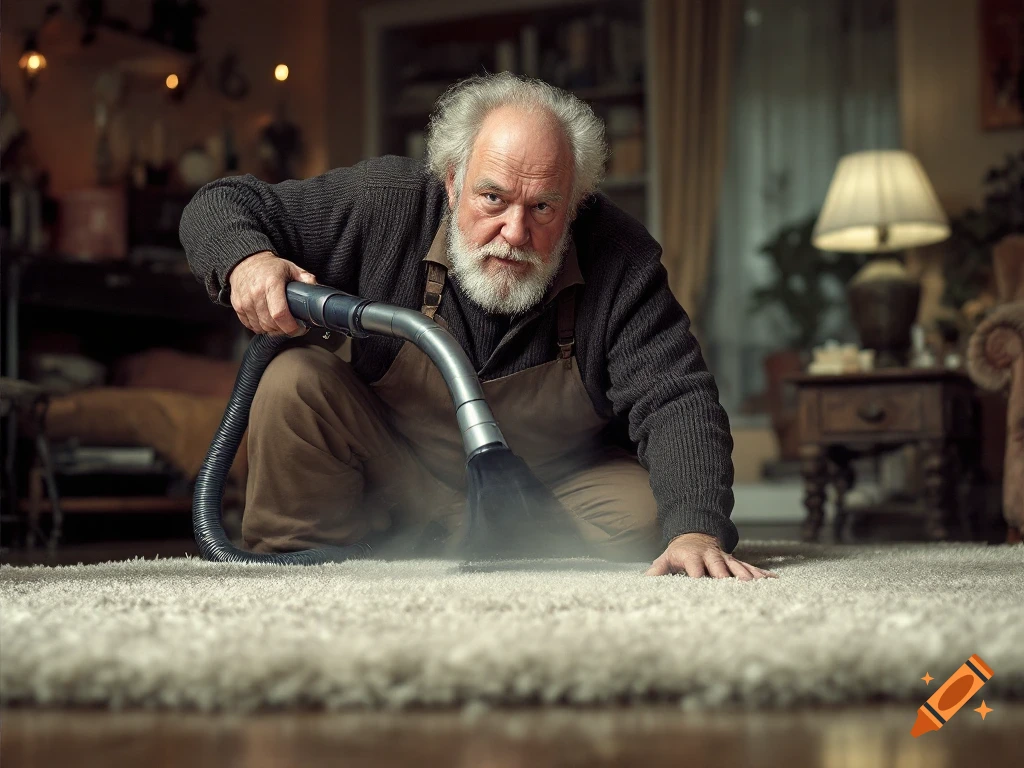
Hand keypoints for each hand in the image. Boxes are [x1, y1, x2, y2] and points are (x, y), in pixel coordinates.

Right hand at [227, 250, 317, 334]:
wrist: (246, 262)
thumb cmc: (269, 267)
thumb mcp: (291, 268)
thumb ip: (305, 278)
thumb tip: (317, 289)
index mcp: (271, 283)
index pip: (280, 314)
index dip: (291, 327)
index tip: (299, 329)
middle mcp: (256, 293)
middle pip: (270, 324)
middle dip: (284, 330)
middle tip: (292, 326)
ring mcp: (244, 301)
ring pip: (260, 327)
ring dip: (272, 330)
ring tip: (280, 322)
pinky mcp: (238, 307)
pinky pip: (250, 326)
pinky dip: (260, 327)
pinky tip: (267, 320)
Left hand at [644, 533, 777, 579]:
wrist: (695, 534)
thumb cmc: (679, 552)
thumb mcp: (666, 558)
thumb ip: (657, 570)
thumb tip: (644, 581)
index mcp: (692, 557)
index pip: (695, 569)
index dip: (699, 578)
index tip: (703, 589)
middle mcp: (711, 557)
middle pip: (720, 569)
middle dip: (728, 579)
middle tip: (737, 591)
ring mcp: (725, 559)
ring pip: (738, 568)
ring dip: (748, 578)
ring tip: (757, 588)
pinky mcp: (736, 561)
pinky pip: (751, 567)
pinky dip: (763, 574)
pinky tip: (774, 580)